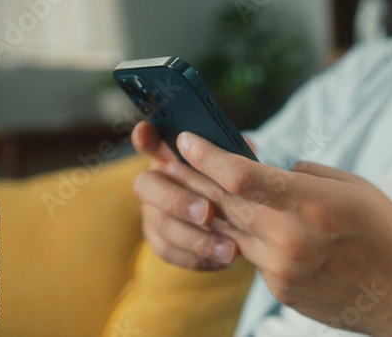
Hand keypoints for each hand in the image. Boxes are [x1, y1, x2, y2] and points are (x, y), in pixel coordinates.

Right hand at [131, 121, 255, 270]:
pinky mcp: (160, 240)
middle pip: (147, 186)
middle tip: (208, 212)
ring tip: (230, 249)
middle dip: (178, 200)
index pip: (150, 140)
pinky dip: (197, 258)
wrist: (240, 221)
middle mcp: (155, 181)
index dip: (145, 136)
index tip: (147, 132)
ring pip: (162, 226)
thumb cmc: (236, 183)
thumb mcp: (239, 166)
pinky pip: (169, 253)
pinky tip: (224, 260)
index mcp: (171, 154)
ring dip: (196, 238)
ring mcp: (153, 212)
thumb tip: (246, 148)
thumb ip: (235, 156)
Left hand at [133, 124, 391, 335]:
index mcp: (314, 205)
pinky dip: (246, 236)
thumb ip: (306, 176)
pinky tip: (247, 223)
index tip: (187, 140)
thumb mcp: (355, 188)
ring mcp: (282, 271)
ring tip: (196, 186)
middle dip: (195, 178)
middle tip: (171, 158)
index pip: (243, 177)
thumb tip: (273, 173)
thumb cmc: (390, 235)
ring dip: (213, 208)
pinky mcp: (281, 292)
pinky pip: (253, 256)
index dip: (208, 156)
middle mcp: (291, 240)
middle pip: (226, 204)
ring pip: (232, 232)